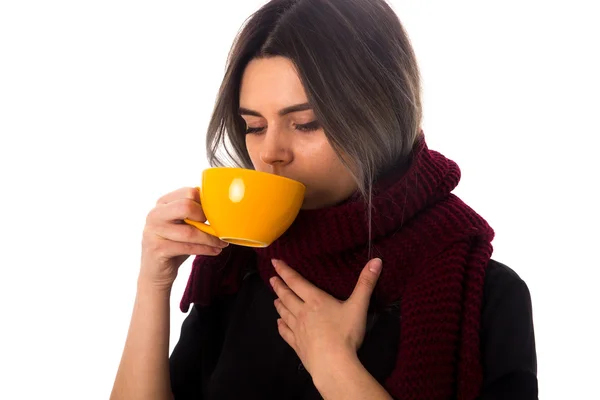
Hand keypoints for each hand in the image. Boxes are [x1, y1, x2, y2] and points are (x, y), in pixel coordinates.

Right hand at [140, 187, 228, 290]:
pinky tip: (215, 251)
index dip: (205, 203)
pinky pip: (187, 247)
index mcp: (163, 203)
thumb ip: (194, 212)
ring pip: (189, 231)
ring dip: (210, 238)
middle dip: (204, 217)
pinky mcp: (158, 249)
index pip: (189, 192)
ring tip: (222, 243)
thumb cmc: (174, 244)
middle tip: (215, 227)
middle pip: (186, 206)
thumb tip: (220, 203)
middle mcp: (155, 214)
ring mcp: (154, 231)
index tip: (215, 214)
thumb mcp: (182, 224)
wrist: (155, 271)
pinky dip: (205, 249)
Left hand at [270, 258, 382, 376]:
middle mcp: (302, 312)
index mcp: (315, 300)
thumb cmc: (345, 334)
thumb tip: (376, 260)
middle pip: (287, 296)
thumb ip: (366, 283)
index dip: (285, 271)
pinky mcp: (297, 345)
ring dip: (279, 304)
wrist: (333, 364)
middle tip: (272, 279)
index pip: (296, 282)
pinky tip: (279, 323)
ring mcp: (298, 330)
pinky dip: (281, 326)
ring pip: (284, 313)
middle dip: (279, 286)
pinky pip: (285, 333)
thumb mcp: (358, 306)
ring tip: (275, 299)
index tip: (275, 262)